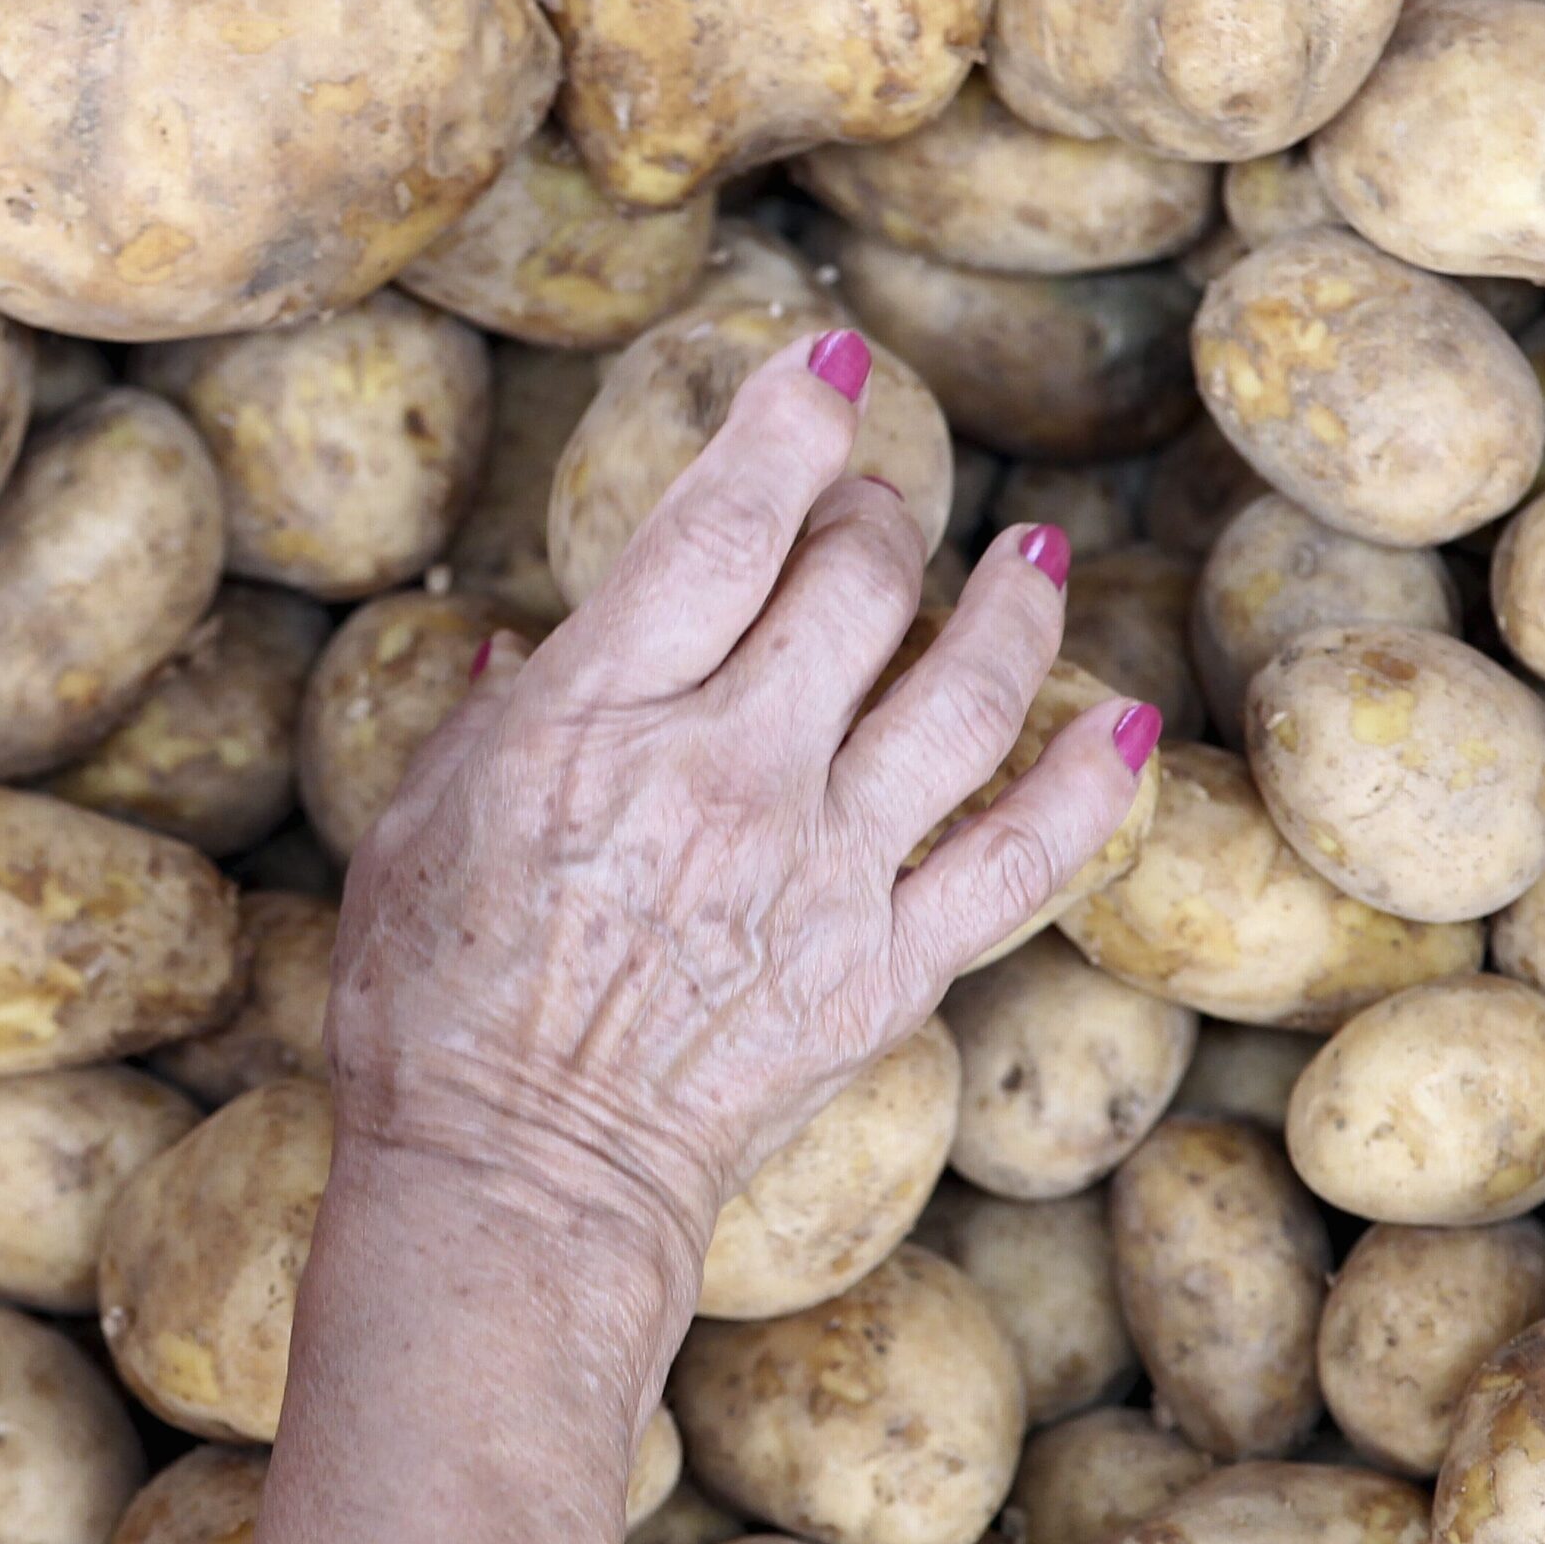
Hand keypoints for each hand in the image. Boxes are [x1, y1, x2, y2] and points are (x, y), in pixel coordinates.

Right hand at [325, 331, 1159, 1323]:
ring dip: (1006, 608)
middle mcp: (729, 769)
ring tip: (1026, 558)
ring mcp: (822, 869)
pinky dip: (1088, 788)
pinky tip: (1127, 723)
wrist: (517, 1182)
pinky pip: (1021, 860)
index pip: (725, 517)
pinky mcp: (884, 967)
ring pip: (963, 695)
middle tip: (875, 503)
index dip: (791, 415)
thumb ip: (494, 713)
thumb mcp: (417, 826)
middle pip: (854, 582)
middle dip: (877, 511)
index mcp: (598, 714)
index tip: (827, 361)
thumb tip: (531, 638)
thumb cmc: (433, 1006)